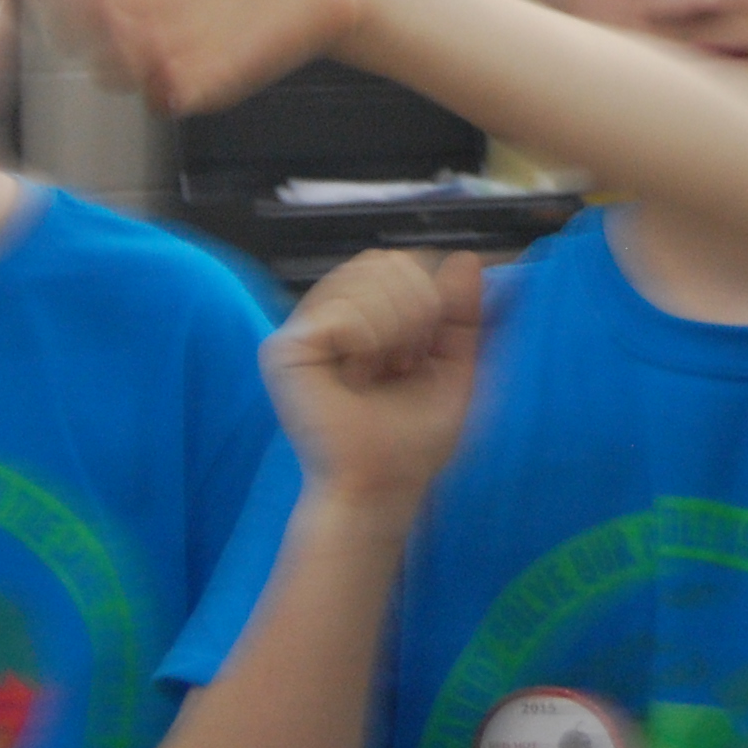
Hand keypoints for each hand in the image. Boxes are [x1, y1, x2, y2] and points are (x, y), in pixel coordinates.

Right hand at [36, 0, 423, 114]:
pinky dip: (159, 81)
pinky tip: (163, 48)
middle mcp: (151, 15)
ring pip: (113, 72)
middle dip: (64, 15)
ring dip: (103, 48)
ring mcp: (183, 48)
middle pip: (76, 38)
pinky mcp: (223, 73)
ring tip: (120, 12)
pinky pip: (174, 95)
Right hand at [265, 249, 484, 512]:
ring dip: (395, 327)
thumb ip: (463, 314)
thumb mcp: (455, 369)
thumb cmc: (412, 439)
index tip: (422, 354)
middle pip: (387, 260)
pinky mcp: (282, 350)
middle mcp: (328, 315)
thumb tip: (465, 259)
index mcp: (364, 317)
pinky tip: (356, 377)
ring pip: (367, 276)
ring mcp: (302, 329)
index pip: (404, 262)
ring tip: (382, 371)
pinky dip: (367, 344)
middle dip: (415, 310)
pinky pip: (343, 313)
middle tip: (402, 365)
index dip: (430, 298)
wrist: (383, 487)